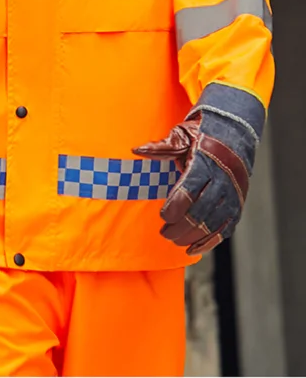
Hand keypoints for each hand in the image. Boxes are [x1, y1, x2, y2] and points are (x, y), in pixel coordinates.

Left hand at [133, 110, 256, 254]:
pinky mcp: (239, 202)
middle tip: (164, 232)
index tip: (162, 215)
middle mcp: (223, 180)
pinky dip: (211, 240)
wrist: (235, 129)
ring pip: (214, 223)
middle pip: (201, 211)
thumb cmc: (203, 134)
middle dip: (181, 226)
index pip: (190, 190)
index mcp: (206, 162)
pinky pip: (227, 227)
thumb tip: (137, 150)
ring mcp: (233, 193)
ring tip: (176, 240)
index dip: (175, 207)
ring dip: (194, 236)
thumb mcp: (182, 135)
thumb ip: (162, 148)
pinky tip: (195, 248)